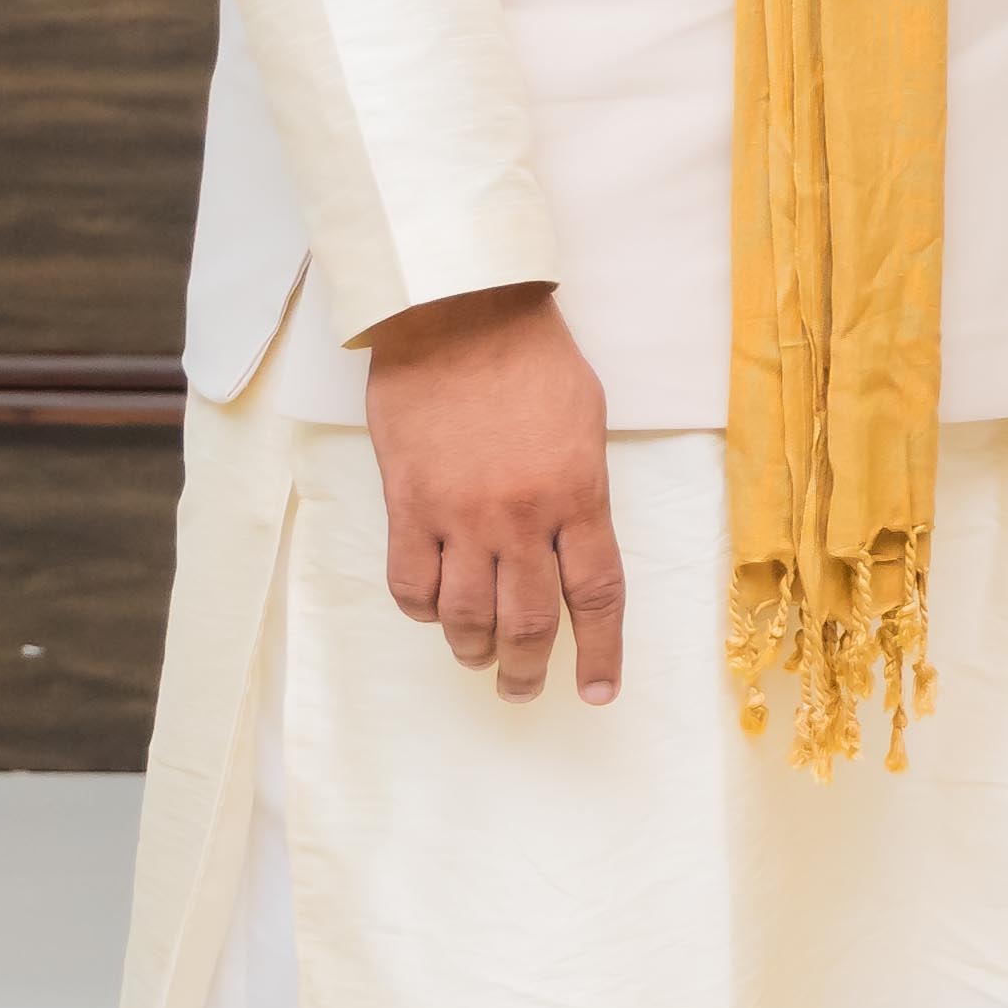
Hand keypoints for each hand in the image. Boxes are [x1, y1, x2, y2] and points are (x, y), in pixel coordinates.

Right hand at [361, 283, 620, 704]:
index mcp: (580, 495)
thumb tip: (575, 543)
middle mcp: (522, 517)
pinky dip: (421, 611)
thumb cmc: (533, 359)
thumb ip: (584, 489)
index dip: (600, 652)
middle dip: (528, 669)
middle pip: (529, 621)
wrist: (459, 315)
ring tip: (479, 658)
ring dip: (474, 649)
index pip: (598, 596)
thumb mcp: (588, 421)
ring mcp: (460, 516)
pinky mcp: (407, 506)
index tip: (598, 692)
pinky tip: (432, 612)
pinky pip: (410, 585)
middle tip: (523, 689)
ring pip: (465, 616)